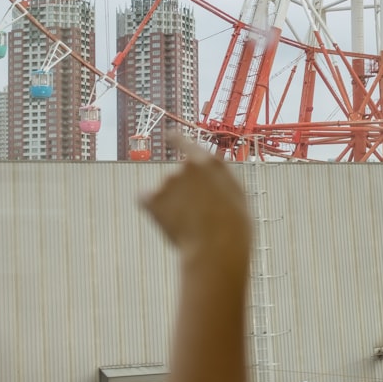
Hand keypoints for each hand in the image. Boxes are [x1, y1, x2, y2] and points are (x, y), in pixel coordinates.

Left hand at [142, 133, 252, 272]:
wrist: (218, 247)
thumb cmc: (233, 229)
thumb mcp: (237, 198)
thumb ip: (219, 182)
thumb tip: (209, 181)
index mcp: (211, 163)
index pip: (188, 144)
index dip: (177, 139)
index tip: (168, 134)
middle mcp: (188, 166)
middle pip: (177, 180)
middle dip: (181, 195)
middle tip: (196, 219)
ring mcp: (169, 180)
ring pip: (164, 194)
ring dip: (171, 206)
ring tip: (189, 227)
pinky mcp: (153, 196)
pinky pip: (145, 201)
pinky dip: (153, 211)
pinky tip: (169, 225)